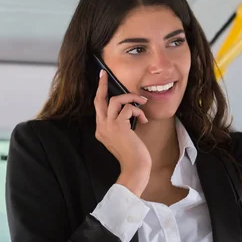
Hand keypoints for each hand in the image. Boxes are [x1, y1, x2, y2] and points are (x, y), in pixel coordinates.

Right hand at [94, 70, 150, 195]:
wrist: (135, 167)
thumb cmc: (133, 154)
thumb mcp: (124, 137)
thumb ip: (121, 124)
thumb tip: (129, 110)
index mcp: (101, 129)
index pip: (99, 107)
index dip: (101, 93)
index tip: (102, 81)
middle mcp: (101, 127)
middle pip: (99, 100)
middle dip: (102, 85)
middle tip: (104, 74)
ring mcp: (108, 126)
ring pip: (116, 100)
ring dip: (132, 98)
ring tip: (142, 103)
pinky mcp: (118, 126)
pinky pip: (128, 108)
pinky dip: (138, 110)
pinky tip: (143, 119)